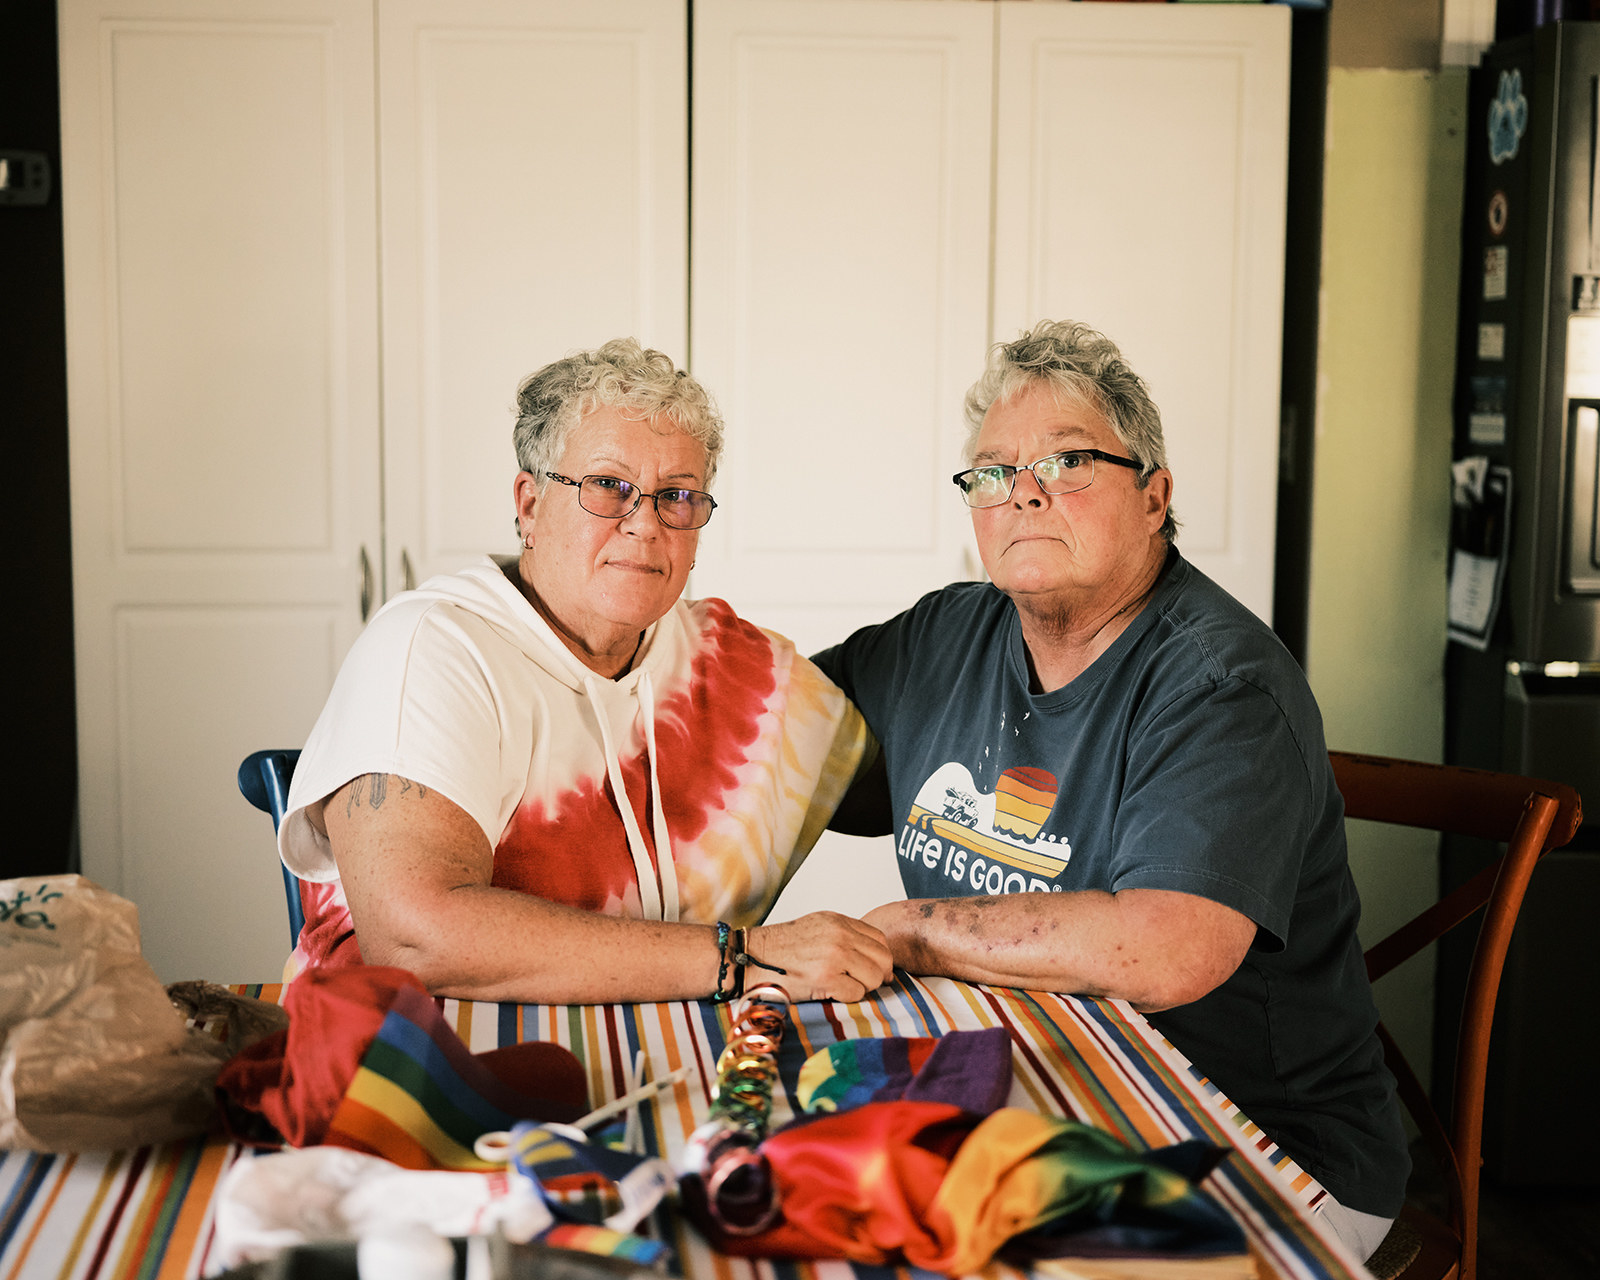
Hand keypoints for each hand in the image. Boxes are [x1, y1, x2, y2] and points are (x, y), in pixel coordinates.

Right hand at [747, 912, 893, 1002]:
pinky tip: (831, 993)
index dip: (880, 958)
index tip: (875, 970)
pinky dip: (848, 997)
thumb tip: (871, 956)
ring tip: (844, 987)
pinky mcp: (826, 979)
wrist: (750, 958)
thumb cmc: (779, 949)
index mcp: (838, 921)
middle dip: (878, 975)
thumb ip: (843, 935)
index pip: (880, 939)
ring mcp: (834, 956)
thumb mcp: (815, 927)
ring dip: (863, 987)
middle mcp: (839, 935)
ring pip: (874, 977)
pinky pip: (857, 993)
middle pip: (883, 958)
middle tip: (864, 984)